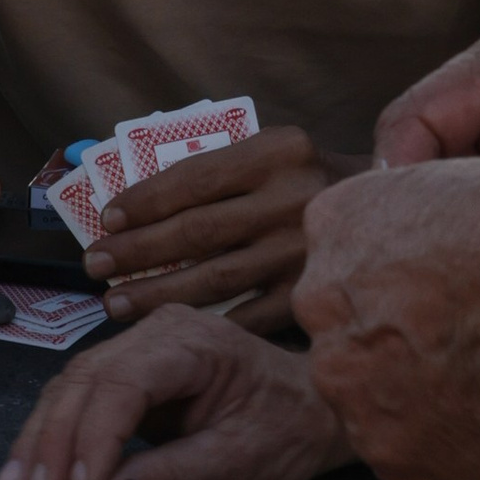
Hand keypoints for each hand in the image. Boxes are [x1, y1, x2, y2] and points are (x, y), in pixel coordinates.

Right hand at [0, 307, 348, 479]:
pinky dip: (55, 437)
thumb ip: (174, 478)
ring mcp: (139, 348)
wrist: (312, 409)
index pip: (125, 382)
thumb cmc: (288, 429)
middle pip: (85, 379)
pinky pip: (80, 399)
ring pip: (71, 388)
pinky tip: (34, 471)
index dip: (94, 436)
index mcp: (193, 342)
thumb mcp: (243, 462)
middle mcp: (157, 332)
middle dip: (52, 441)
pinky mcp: (128, 373)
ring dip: (41, 440)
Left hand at [80, 125, 344, 329]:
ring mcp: (305, 250)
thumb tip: (133, 209)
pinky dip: (206, 323)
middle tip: (96, 266)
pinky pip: (249, 316)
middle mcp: (294, 197)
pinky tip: (172, 329)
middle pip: (197, 231)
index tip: (105, 221)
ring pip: (216, 278)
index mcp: (277, 151)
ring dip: (158, 294)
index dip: (142, 202)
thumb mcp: (269, 156)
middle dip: (137, 251)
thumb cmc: (303, 182)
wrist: (384, 208)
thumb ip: (216, 174)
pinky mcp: (313, 292)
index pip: (192, 178)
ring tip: (117, 304)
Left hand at [295, 156, 479, 479]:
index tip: (445, 287)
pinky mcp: (397, 458)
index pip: (351, 253)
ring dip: (424, 406)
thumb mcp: (468, 180)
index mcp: (338, 222)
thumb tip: (441, 240)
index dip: (404, 273)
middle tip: (471, 344)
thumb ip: (426, 214)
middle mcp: (324, 305)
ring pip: (378, 401)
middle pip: (353, 327)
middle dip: (402, 338)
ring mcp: (353, 386)